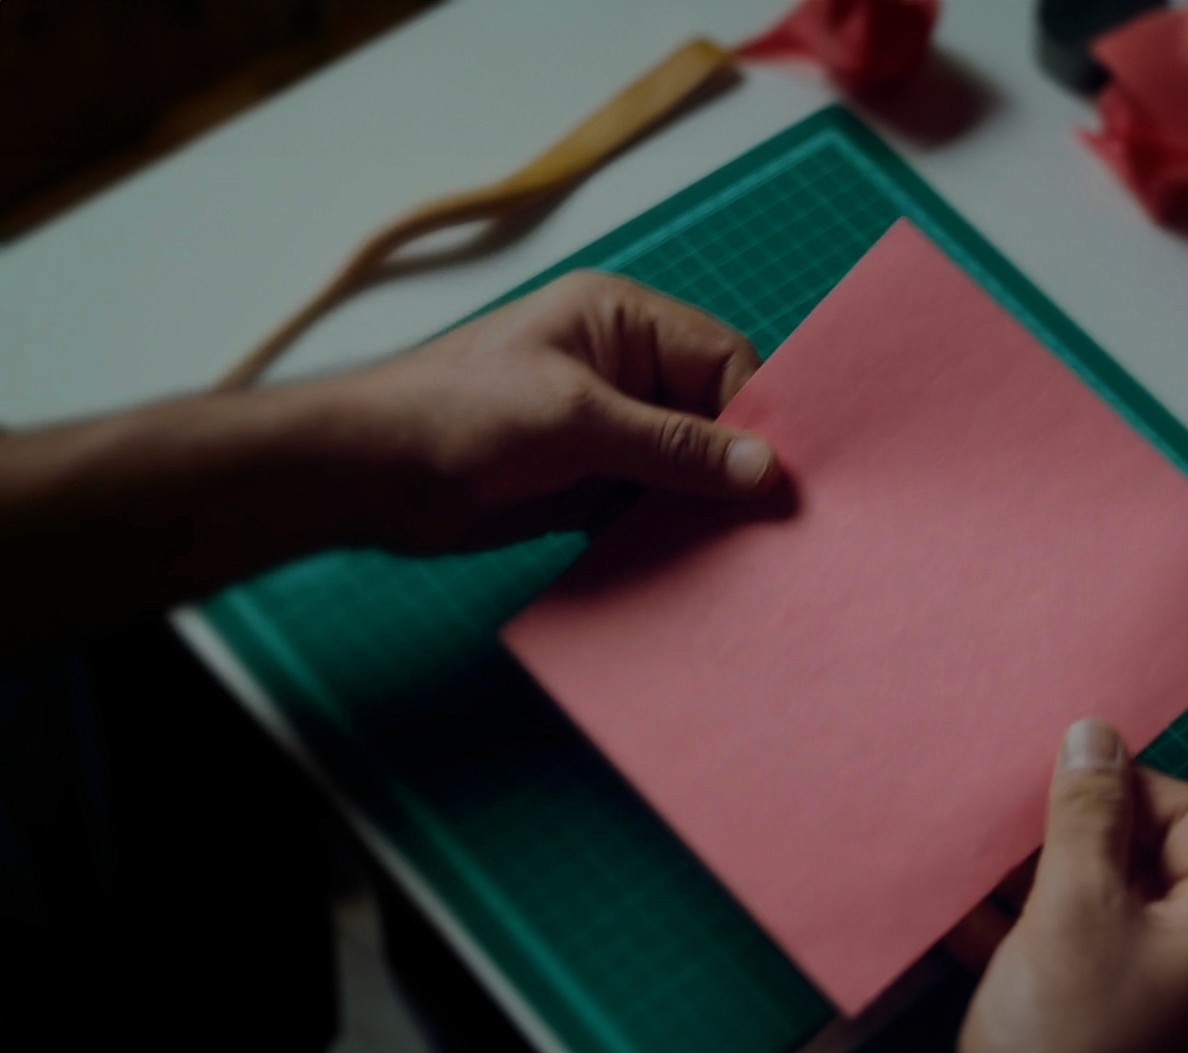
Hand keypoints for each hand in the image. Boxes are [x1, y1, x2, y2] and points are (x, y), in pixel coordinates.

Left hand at [320, 270, 779, 550]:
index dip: (759, 413)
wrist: (367, 476)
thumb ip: (676, 447)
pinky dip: (678, 527)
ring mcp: (612, 426)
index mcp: (625, 321)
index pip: (725, 360)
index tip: (783, 476)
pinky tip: (704, 560)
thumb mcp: (577, 422)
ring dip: (712, 502)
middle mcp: (627, 368)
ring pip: (693, 463)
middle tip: (779, 522)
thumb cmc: (459, 416)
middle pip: (717, 413)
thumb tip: (766, 470)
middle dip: (741, 463)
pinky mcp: (594, 479)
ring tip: (751, 548)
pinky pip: (658, 500)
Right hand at [955, 719, 1187, 1052]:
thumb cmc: (1067, 1048)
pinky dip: (1041, 932)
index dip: (1121, 785)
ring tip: (982, 861)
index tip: (1052, 778)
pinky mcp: (1135, 1029)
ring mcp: (1183, 1003)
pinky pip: (1095, 954)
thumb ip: (1086, 815)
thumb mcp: (1069, 909)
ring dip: (1046, 880)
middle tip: (1012, 817)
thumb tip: (1096, 733)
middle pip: (1154, 858)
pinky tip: (974, 917)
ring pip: (1115, 906)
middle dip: (1076, 835)